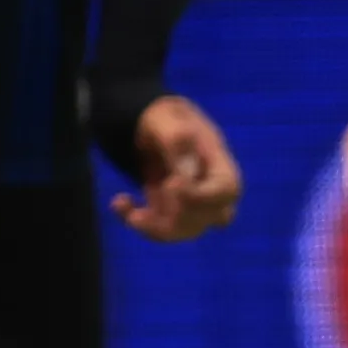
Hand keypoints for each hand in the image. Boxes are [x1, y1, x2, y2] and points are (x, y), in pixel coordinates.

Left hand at [108, 94, 241, 243]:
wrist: (145, 123)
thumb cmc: (163, 117)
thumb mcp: (165, 119)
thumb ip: (177, 140)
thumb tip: (186, 176)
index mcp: (218, 162)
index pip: (228, 190)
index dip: (204, 196)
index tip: (173, 184)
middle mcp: (210, 187)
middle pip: (211, 218)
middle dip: (180, 213)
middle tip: (155, 189)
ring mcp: (191, 203)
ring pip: (186, 231)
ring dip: (155, 226)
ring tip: (126, 206)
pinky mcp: (169, 211)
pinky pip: (160, 229)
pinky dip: (138, 222)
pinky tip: (119, 204)